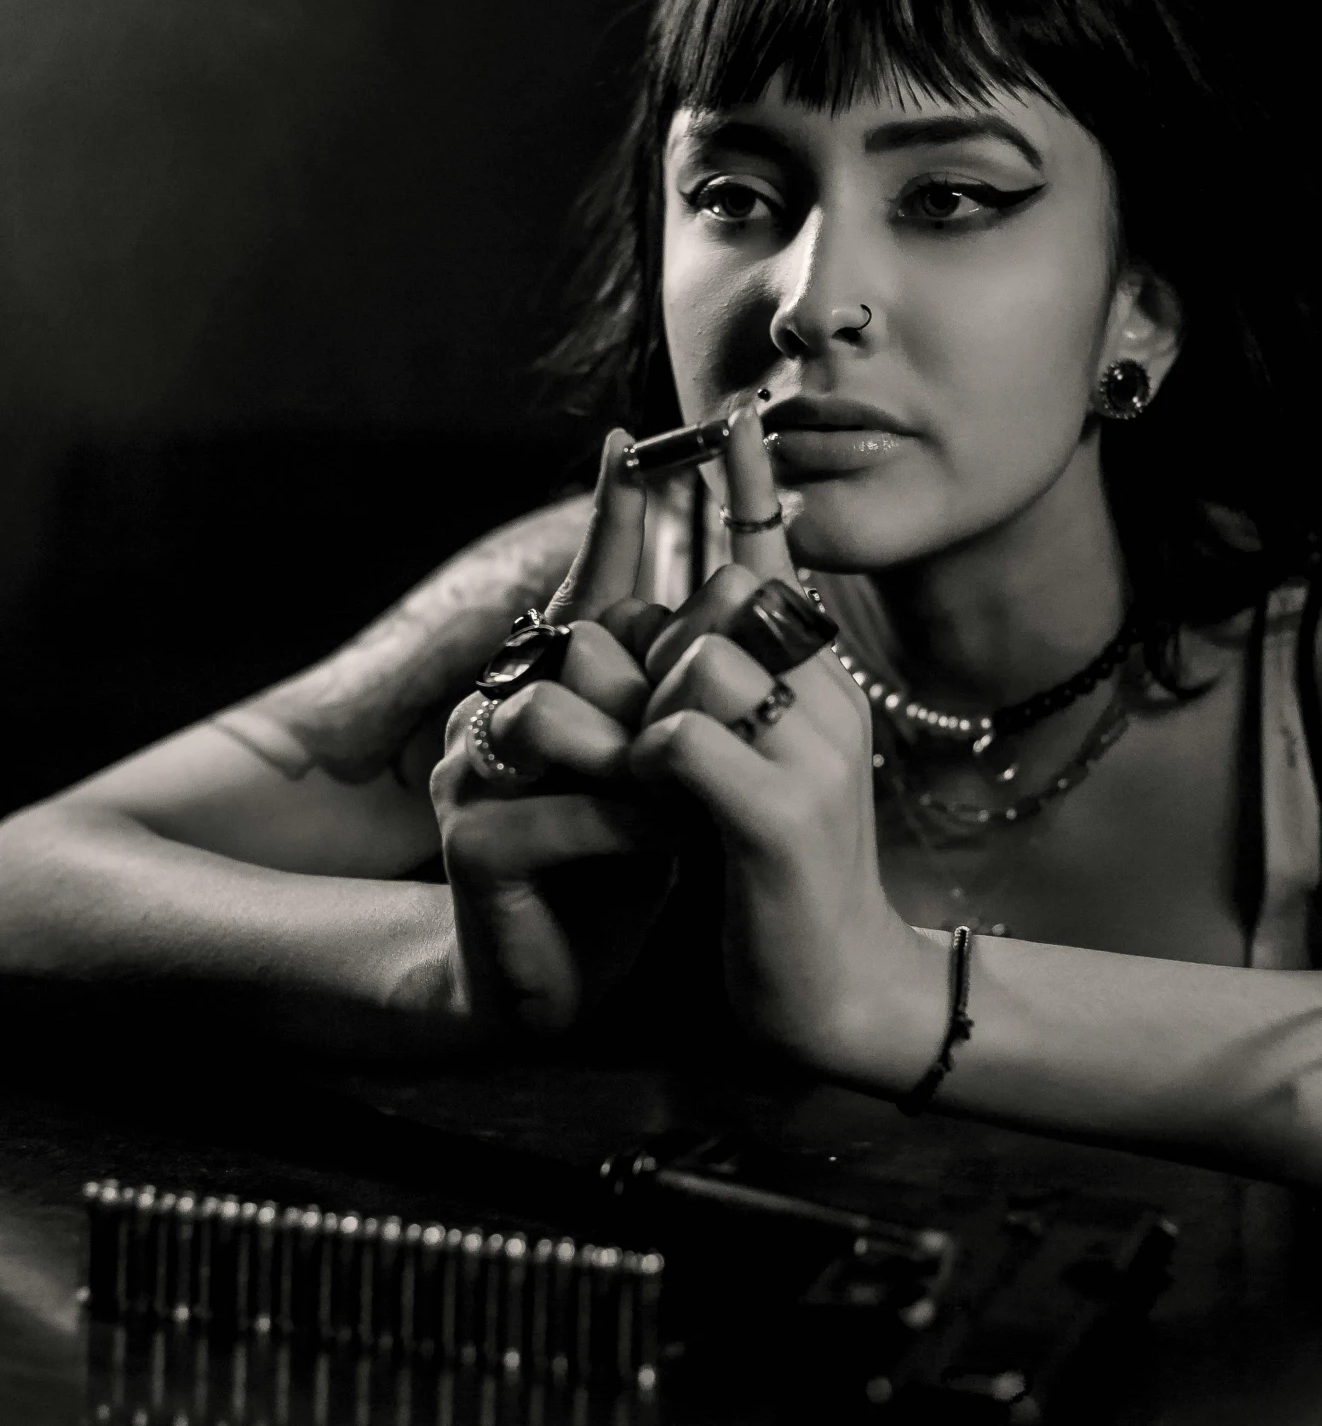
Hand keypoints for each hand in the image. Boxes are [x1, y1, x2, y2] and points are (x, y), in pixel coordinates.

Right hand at [430, 429, 679, 1035]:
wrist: (559, 986)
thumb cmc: (621, 872)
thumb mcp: (675, 772)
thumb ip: (688, 699)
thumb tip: (747, 603)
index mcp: (555, 688)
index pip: (588, 589)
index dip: (613, 517)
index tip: (639, 440)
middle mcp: (499, 712)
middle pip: (582, 645)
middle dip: (656, 689)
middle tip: (704, 739)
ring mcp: (471, 774)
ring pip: (558, 715)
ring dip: (637, 762)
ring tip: (680, 809)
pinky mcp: (471, 843)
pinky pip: (560, 808)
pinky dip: (624, 828)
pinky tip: (661, 849)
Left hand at [624, 403, 939, 1079]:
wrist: (838, 1001)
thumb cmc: (768, 889)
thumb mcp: (729, 780)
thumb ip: (685, 710)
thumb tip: (608, 646)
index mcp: (820, 688)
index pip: (779, 564)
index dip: (748, 487)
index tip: (734, 409)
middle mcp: (828, 704)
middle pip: (712, 608)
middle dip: (638, 651)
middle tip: (616, 729)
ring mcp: (811, 757)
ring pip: (692, 662)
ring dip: (631, 718)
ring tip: (628, 783)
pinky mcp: (776, 816)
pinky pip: (680, 740)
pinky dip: (643, 767)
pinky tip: (654, 810)